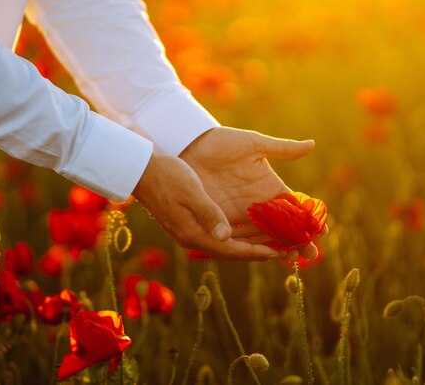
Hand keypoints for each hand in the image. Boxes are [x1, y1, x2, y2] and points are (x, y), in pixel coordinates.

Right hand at [133, 154, 282, 259]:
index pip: (231, 249)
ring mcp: (189, 232)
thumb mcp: (191, 191)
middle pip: (230, 251)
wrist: (141, 170)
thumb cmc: (167, 176)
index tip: (278, 253)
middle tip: (283, 253)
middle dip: (256, 252)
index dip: (256, 252)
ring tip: (271, 243)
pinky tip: (248, 230)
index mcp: (193, 233)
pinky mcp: (188, 224)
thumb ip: (209, 213)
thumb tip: (226, 236)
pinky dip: (236, 235)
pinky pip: (217, 235)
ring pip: (225, 244)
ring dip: (248, 244)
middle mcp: (192, 238)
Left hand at [179, 127, 323, 259]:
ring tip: (292, 257)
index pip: (295, 208)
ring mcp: (240, 215)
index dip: (309, 220)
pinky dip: (252, 247)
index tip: (323, 230)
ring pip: (264, 236)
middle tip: (311, 254)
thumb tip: (312, 144)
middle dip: (298, 241)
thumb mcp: (253, 144)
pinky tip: (265, 255)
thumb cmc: (221, 142)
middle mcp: (258, 205)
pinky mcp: (220, 220)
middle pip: (283, 228)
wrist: (189, 146)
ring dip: (278, 248)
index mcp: (270, 187)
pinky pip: (238, 238)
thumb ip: (282, 148)